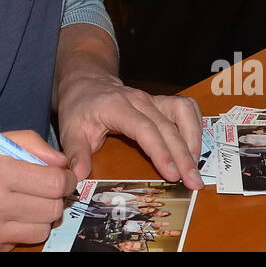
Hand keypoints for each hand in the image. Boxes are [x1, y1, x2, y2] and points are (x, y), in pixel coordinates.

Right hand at [0, 130, 75, 250]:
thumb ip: (23, 143)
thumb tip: (59, 159)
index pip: (53, 180)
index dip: (64, 177)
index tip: (60, 175)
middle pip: (53, 207)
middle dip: (54, 197)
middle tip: (43, 189)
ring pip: (42, 230)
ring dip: (39, 217)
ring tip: (21, 206)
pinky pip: (19, 243)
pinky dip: (17, 232)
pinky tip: (0, 220)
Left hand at [56, 70, 203, 187]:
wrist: (86, 83)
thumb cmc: (79, 107)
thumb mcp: (70, 129)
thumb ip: (75, 152)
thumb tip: (79, 175)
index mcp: (116, 106)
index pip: (144, 128)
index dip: (160, 151)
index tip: (172, 174)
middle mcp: (139, 100)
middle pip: (168, 126)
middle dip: (184, 156)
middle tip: (193, 183)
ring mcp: (153, 100)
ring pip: (183, 112)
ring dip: (194, 139)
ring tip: (195, 168)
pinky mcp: (162, 103)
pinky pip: (187, 108)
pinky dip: (195, 127)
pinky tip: (194, 149)